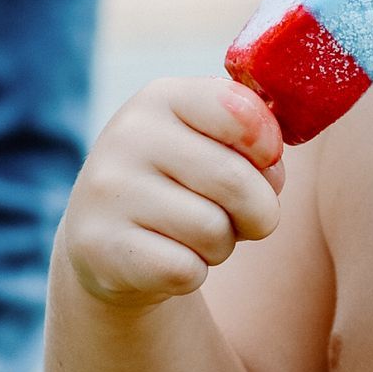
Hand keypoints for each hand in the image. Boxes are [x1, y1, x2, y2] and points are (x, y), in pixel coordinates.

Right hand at [60, 78, 283, 307]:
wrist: (107, 240)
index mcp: (161, 98)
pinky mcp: (101, 246)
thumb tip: (272, 173)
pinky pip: (185, 270)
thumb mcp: (209, 143)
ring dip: (222, 245)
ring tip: (196, 236)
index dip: (267, 146)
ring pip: (212, 231)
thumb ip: (252, 142)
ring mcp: (108, 191)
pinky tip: (169, 258)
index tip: (262, 161)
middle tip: (242, 217)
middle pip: (235, 181)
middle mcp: (128, 136)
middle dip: (258, 212)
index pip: (240, 112)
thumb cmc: (180, 184)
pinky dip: (194, 273)